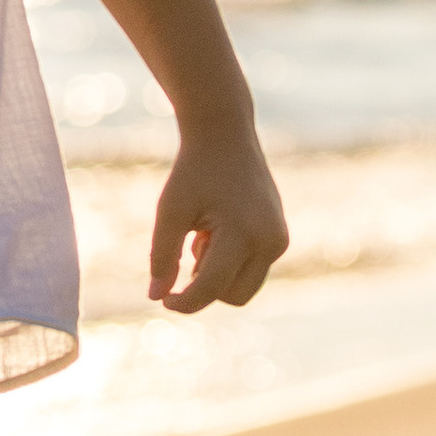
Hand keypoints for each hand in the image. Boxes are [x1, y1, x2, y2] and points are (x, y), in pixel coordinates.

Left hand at [150, 120, 288, 313]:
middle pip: (233, 296)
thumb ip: (162, 256)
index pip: (212, 287)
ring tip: (204, 233)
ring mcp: (279, 240)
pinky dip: (230, 261)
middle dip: (205, 284)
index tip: (163, 300)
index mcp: (244, 232)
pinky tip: (217, 229)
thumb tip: (156, 298)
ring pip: (244, 287)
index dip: (184, 301)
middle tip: (189, 246)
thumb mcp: (170, 211)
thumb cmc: (193, 171)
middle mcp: (270, 241)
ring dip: (217, 273)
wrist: (225, 134)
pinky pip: (251, 270)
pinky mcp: (279, 238)